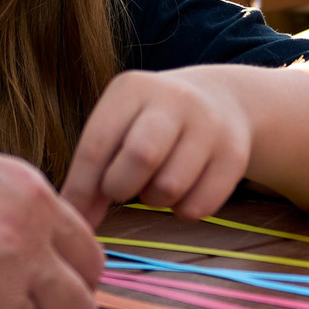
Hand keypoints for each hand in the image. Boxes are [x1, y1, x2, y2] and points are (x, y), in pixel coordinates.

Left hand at [59, 67, 252, 225]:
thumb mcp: (118, 126)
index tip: (74, 217)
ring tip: (155, 181)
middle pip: (141, 157)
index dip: (81, 188)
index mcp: (133, 89)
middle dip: (121, 187)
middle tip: (121, 190)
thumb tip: (75, 219)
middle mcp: (174, 99)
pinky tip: (183, 188)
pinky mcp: (234, 155)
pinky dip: (182, 209)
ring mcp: (209, 125)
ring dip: (154, 199)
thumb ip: (92, 169)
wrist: (219, 100)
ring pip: (170, 187)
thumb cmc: (149, 122)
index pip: (97, 144)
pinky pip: (198, 206)